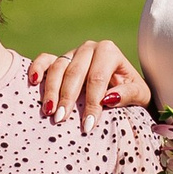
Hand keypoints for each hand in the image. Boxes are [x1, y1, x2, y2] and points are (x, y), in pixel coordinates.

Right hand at [26, 38, 150, 126]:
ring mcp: (72, 53)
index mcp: (109, 52)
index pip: (97, 78)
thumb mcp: (139, 95)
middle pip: (75, 73)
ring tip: (49, 111)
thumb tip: (108, 99)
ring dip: (51, 90)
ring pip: (58, 68)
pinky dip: (37, 68)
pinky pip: (45, 60)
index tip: (87, 125)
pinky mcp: (59, 59)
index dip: (92, 102)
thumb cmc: (131, 92)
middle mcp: (89, 48)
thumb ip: (128, 94)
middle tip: (61, 119)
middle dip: (68, 97)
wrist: (123, 86)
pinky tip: (33, 81)